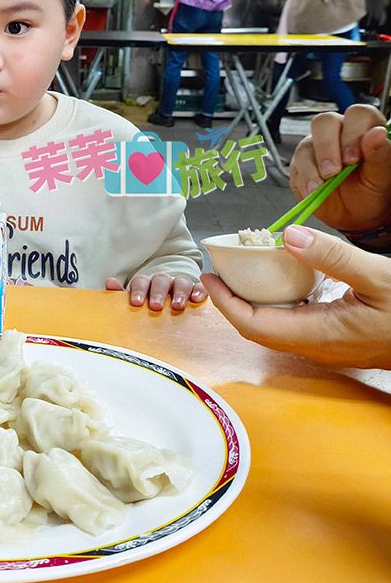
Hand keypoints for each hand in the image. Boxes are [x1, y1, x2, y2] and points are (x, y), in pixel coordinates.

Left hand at [106, 274, 207, 310]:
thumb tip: (110, 282)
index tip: (136, 302)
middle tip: (155, 306)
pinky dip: (199, 291)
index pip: (141, 281)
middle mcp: (163, 282)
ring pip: (181, 282)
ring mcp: (180, 285)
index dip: (138, 290)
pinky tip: (197, 300)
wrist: (170, 305)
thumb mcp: (135, 301)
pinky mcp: (196, 291)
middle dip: (158, 292)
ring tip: (177, 306)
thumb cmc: (149, 304)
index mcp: (147, 284)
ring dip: (179, 293)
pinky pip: (199, 288)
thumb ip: (120, 295)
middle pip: (161, 280)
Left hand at [202, 224, 390, 367]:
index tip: (208, 276)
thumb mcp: (379, 276)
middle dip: (232, 299)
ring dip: (253, 300)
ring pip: (274, 325)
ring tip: (241, 269)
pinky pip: (293, 322)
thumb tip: (287, 235)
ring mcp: (325, 345)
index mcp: (318, 336)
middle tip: (219, 268)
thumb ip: (332, 256)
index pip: (253, 325)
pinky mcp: (334, 338)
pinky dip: (277, 301)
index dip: (225, 302)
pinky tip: (280, 278)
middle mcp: (315, 346)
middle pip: (257, 327)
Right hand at [289, 104, 390, 232]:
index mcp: (363, 129)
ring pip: (306, 145)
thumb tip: (376, 133)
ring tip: (322, 187)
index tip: (354, 158)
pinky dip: (305, 181)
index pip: (357, 114)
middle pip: (324, 122)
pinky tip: (315, 191)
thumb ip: (380, 154)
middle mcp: (338, 133)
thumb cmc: (371, 191)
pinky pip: (295, 167)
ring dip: (313, 167)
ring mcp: (316, 147)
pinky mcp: (300, 165)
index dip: (353, 132)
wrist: (355, 215)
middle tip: (334, 171)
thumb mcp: (381, 176)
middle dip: (327, 147)